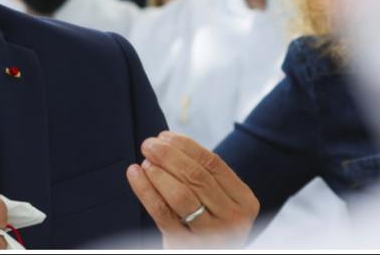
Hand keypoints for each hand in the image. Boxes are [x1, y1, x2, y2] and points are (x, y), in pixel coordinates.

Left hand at [126, 131, 258, 247]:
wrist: (207, 252)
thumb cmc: (208, 220)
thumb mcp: (218, 199)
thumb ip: (202, 174)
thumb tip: (166, 141)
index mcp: (244, 201)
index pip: (213, 163)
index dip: (186, 146)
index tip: (164, 136)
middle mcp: (232, 219)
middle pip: (196, 176)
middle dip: (167, 155)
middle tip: (148, 144)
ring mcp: (210, 235)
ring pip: (179, 194)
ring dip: (158, 172)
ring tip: (145, 161)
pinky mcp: (185, 245)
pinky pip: (161, 212)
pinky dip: (145, 189)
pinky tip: (135, 174)